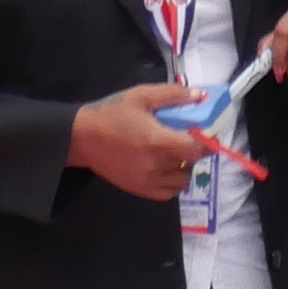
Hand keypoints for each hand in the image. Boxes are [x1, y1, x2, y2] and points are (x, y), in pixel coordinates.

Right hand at [70, 83, 206, 201]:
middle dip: (193, 149)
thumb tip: (201, 96)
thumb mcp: (141, 96)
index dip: (206, 141)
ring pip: (183, 180)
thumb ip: (173, 95)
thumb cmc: (111, 113)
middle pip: (191, 163)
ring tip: (173, 153)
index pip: (196, 149)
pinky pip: (169, 192)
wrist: (81, 137)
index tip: (206, 133)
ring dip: (184, 167)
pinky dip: (173, 182)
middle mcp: (156, 165)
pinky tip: (166, 168)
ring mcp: (148, 181)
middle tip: (185, 137)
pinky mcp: (140, 190)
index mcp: (158, 141)